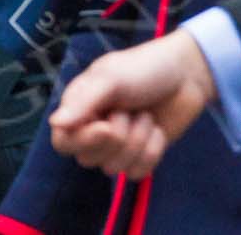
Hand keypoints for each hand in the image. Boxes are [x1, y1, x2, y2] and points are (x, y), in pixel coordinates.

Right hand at [48, 31, 217, 178]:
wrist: (186, 75)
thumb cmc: (143, 68)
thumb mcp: (111, 79)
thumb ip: (83, 102)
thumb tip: (55, 123)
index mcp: (79, 107)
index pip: (62, 141)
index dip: (82, 140)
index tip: (106, 128)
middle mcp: (93, 129)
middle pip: (88, 158)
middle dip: (118, 136)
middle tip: (129, 109)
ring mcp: (117, 145)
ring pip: (115, 168)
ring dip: (138, 140)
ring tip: (145, 115)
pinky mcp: (140, 156)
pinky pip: (137, 173)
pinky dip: (152, 151)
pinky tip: (157, 129)